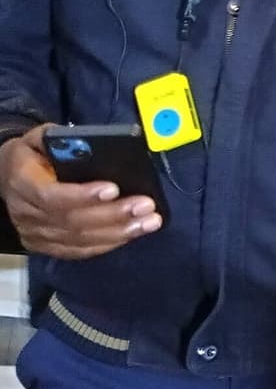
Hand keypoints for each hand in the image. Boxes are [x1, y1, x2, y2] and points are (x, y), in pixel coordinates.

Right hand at [0, 126, 161, 259]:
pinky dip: (108, 244)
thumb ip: (62, 139)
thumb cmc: (34, 154)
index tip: (114, 189)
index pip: (52, 196)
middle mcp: (26, 213)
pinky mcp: (45, 246)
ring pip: (79, 239)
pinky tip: (132, 234)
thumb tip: (92, 144)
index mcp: (22, 183)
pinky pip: (79, 251)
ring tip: (148, 222)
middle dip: (113, 214)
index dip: (83, 195)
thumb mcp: (40, 137)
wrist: (8, 175)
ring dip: (118, 232)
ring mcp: (35, 233)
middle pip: (72, 221)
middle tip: (146, 206)